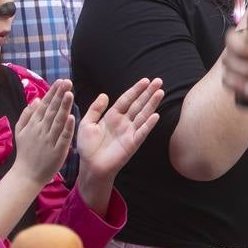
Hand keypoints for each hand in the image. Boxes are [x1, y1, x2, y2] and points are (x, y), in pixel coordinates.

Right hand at [12, 79, 75, 185]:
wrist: (26, 175)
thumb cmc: (25, 152)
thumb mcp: (20, 131)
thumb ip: (27, 115)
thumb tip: (35, 100)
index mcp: (34, 124)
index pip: (44, 105)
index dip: (53, 93)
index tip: (60, 81)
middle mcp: (41, 130)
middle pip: (52, 110)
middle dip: (59, 95)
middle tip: (67, 82)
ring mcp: (49, 140)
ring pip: (58, 121)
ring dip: (64, 107)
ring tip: (69, 93)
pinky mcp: (58, 151)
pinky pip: (63, 137)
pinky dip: (67, 127)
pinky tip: (72, 116)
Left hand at [75, 77, 163, 209]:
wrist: (90, 167)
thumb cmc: (87, 147)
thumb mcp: (87, 124)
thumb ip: (95, 109)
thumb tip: (105, 94)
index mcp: (112, 116)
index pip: (126, 99)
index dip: (136, 90)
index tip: (145, 80)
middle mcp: (123, 122)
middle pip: (138, 104)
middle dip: (148, 93)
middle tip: (159, 81)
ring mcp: (129, 132)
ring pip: (143, 115)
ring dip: (152, 104)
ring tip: (160, 92)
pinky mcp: (132, 144)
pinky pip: (142, 132)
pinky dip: (148, 124)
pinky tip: (156, 115)